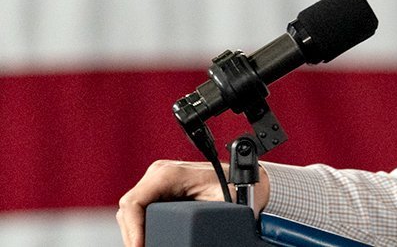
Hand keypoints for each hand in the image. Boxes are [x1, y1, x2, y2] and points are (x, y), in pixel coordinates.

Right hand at [116, 160, 269, 246]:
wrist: (250, 181)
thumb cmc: (240, 188)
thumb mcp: (220, 206)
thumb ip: (200, 220)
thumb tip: (187, 237)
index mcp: (170, 173)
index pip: (134, 202)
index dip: (133, 229)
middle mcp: (160, 173)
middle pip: (129, 209)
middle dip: (133, 234)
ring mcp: (158, 182)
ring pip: (132, 211)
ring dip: (136, 232)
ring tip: (145, 246)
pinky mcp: (161, 191)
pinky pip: (141, 210)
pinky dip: (141, 227)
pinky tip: (147, 240)